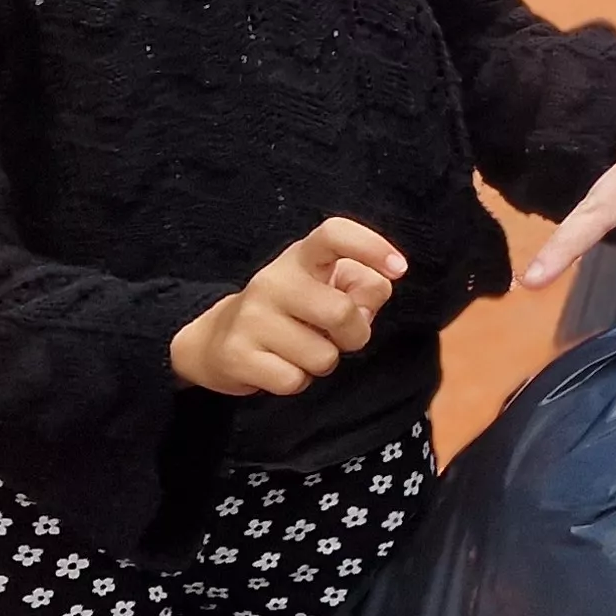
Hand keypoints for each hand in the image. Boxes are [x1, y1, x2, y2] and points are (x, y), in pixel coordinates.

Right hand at [170, 218, 405, 396]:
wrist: (216, 340)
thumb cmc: (291, 312)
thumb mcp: (325, 289)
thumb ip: (362, 288)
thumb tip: (370, 301)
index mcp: (300, 258)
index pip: (334, 234)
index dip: (371, 247)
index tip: (399, 268)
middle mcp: (272, 280)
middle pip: (341, 313)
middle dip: (355, 336)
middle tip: (338, 337)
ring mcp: (251, 317)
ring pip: (322, 356)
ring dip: (322, 362)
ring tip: (299, 349)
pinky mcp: (236, 354)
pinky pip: (294, 381)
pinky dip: (297, 382)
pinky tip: (278, 366)